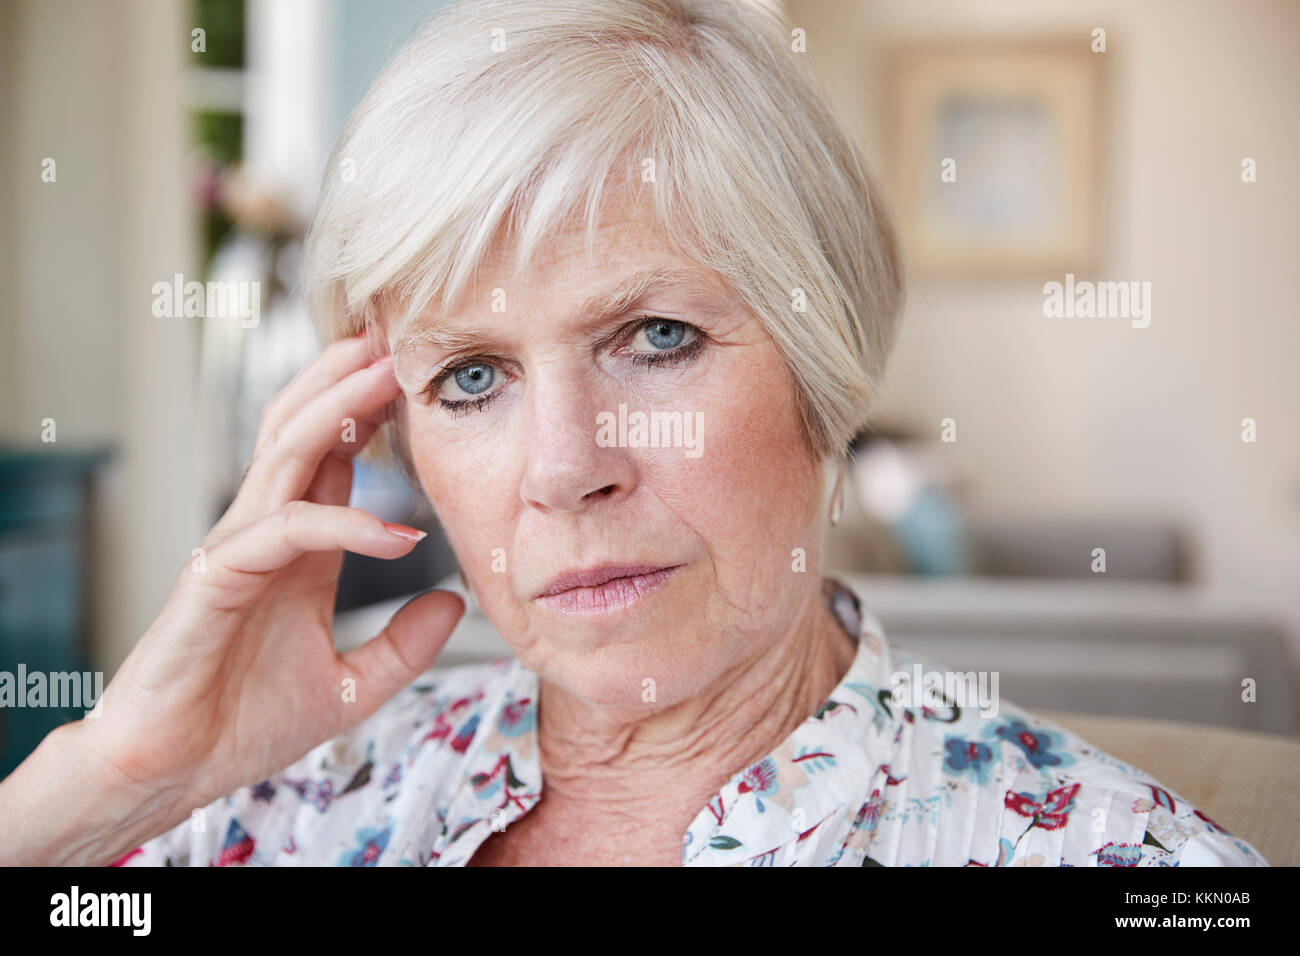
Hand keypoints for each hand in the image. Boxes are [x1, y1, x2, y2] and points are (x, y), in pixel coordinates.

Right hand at [71, 333, 462, 849]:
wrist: (175, 773)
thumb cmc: (244, 725)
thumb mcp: (350, 685)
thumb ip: (403, 646)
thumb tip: (454, 604)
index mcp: (297, 547)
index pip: (332, 454)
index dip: (372, 409)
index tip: (421, 373)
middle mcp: (266, 532)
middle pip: (304, 426)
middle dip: (351, 377)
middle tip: (403, 336)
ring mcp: (238, 549)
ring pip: (286, 452)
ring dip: (340, 408)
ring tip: (392, 378)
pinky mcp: (217, 579)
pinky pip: (287, 531)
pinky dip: (344, 524)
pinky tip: (396, 534)